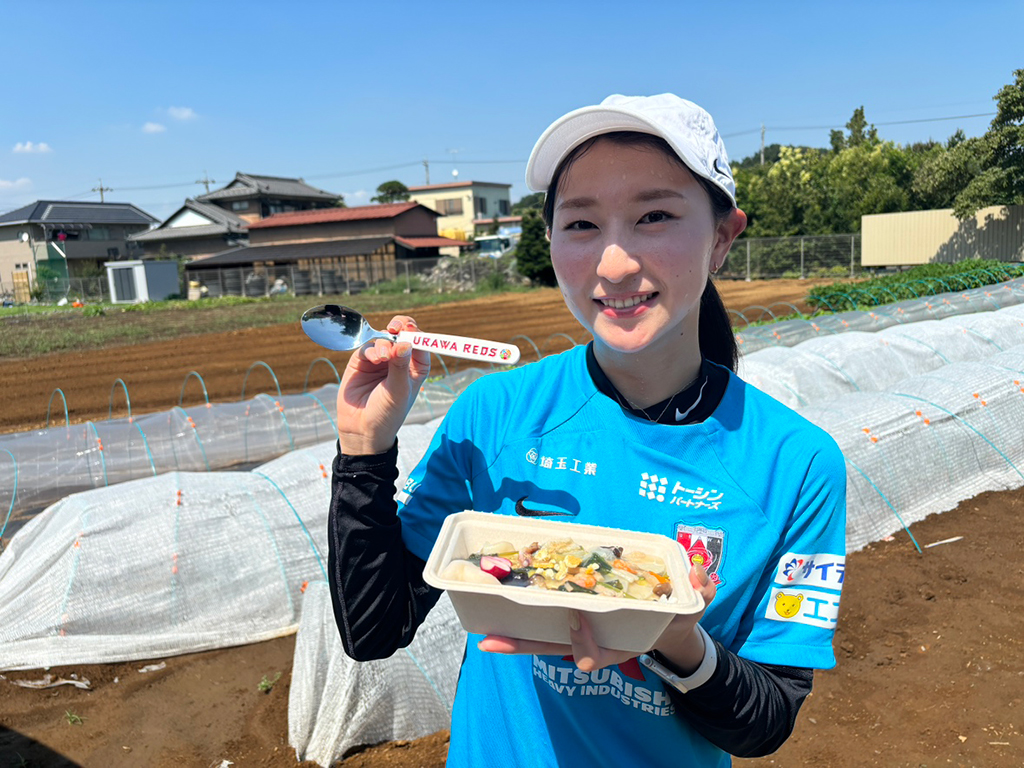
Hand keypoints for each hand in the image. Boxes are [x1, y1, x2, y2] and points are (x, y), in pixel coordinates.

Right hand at [336, 315, 430, 454]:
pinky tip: (373, 359)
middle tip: (396, 327)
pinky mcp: (362, 362)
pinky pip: (367, 347)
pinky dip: (371, 349)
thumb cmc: (387, 413)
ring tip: (383, 357)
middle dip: (400, 327)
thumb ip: (400, 366)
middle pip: (403, 335)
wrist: (361, 428)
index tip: (411, 329)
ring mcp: (380, 360)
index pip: (420, 344)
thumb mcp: (398, 391)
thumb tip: (404, 343)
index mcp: (415, 368)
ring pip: (384, 339)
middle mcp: (399, 361)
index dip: (417, 334)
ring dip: (384, 343)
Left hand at [477, 563, 716, 672]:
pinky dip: (524, 614)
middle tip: (490, 641)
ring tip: (484, 630)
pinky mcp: (573, 615)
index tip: (575, 614)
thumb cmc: (677, 614)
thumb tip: (701, 577)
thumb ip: (700, 591)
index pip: (592, 654)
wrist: (668, 623)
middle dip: (522, 645)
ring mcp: (580, 631)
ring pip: (542, 636)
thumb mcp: (694, 605)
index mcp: (620, 642)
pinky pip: (546, 618)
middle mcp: (594, 641)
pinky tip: (501, 603)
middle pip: (552, 647)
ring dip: (514, 634)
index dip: (580, 640)